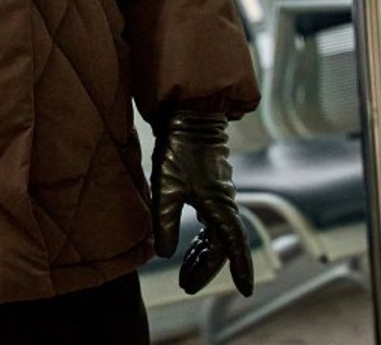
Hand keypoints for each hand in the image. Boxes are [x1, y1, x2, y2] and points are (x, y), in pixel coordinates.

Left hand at [151, 110, 252, 296]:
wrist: (186, 118)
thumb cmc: (177, 150)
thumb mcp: (165, 186)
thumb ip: (164, 221)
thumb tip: (163, 254)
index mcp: (219, 207)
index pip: (233, 246)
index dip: (240, 269)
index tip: (245, 291)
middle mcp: (224, 205)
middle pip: (219, 246)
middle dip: (205, 268)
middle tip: (186, 285)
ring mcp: (218, 197)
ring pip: (215, 235)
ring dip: (202, 254)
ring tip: (185, 272)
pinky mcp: (210, 189)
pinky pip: (211, 221)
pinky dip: (203, 237)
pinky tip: (194, 244)